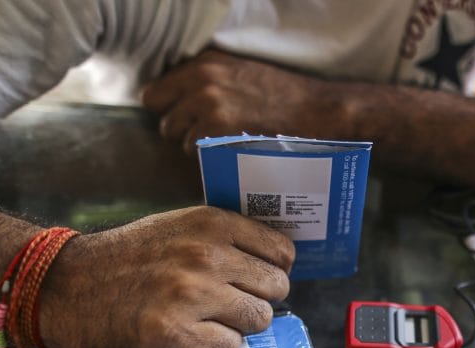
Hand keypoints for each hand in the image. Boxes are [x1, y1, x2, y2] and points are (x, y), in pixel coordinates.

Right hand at [39, 206, 293, 347]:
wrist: (64, 287)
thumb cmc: (128, 261)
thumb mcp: (178, 230)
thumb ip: (224, 241)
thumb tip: (277, 265)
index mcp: (210, 224)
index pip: (282, 252)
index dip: (273, 271)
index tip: (256, 281)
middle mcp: (205, 255)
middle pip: (276, 288)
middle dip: (257, 300)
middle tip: (228, 306)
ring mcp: (190, 295)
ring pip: (258, 319)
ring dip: (237, 325)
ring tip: (206, 321)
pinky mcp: (173, 334)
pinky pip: (229, 347)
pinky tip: (188, 337)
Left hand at [141, 50, 353, 153]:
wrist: (319, 111)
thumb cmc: (287, 97)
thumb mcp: (243, 73)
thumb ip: (209, 82)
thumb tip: (182, 102)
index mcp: (205, 63)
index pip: (155, 92)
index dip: (169, 110)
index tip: (185, 120)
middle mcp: (200, 80)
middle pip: (163, 118)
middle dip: (181, 130)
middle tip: (208, 138)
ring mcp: (207, 104)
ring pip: (178, 138)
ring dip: (196, 146)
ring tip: (226, 146)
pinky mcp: (218, 129)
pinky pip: (195, 152)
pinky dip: (209, 157)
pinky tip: (231, 152)